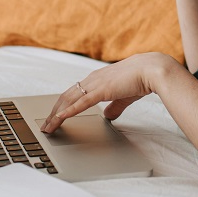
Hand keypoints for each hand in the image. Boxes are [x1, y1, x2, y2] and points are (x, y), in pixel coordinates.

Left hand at [41, 53, 173, 133]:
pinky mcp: (101, 90)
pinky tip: (60, 118)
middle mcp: (92, 80)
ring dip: (56, 114)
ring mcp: (95, 84)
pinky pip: (81, 103)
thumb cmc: (141, 79)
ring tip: (48, 127)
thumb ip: (115, 106)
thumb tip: (108, 116)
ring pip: (69, 100)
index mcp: (97, 79)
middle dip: (53, 112)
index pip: (73, 93)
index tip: (54, 117)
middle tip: (45, 126)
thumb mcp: (124, 96)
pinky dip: (69, 111)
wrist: (152, 70)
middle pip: (66, 97)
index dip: (62, 106)